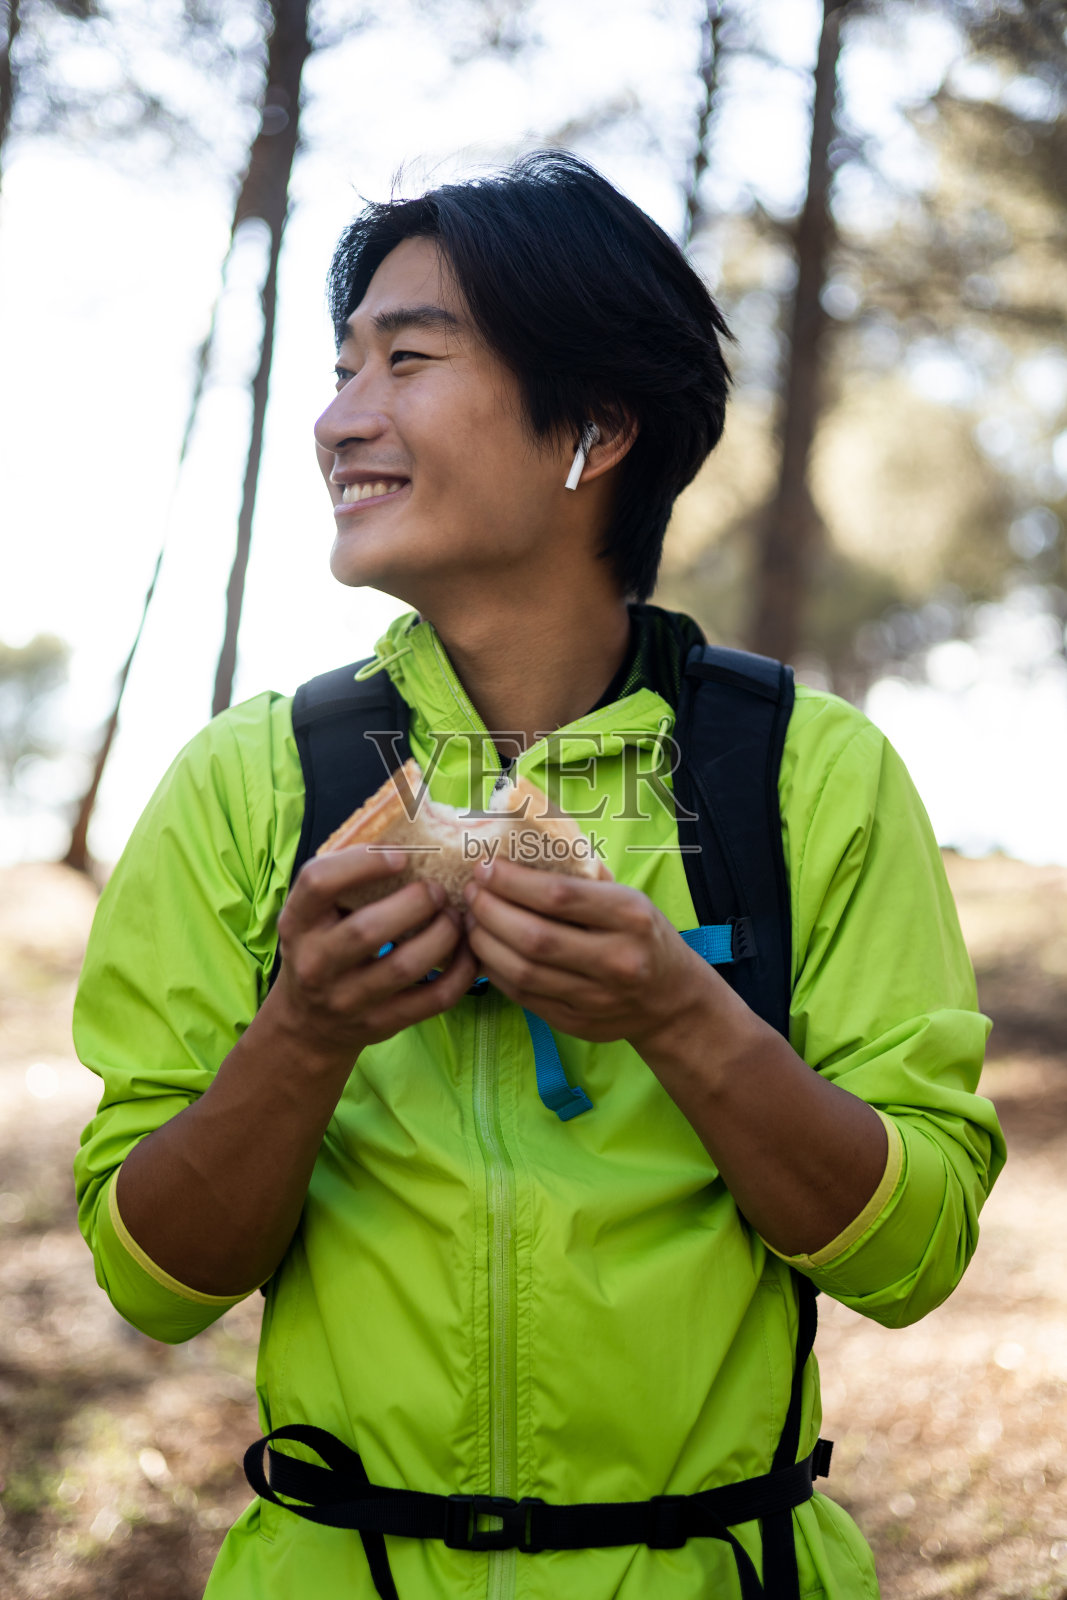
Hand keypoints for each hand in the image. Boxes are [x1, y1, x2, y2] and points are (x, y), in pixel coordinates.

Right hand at [272, 845, 477, 1058]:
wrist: (308, 1024)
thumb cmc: (321, 949)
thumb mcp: (314, 916)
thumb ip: (344, 881)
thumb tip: (408, 835)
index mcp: (297, 924)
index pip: (318, 883)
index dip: (363, 864)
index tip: (401, 855)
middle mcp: (316, 963)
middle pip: (367, 930)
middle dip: (415, 903)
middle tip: (437, 890)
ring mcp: (349, 999)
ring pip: (404, 966)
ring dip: (442, 935)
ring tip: (454, 917)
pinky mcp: (381, 1024)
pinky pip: (432, 1000)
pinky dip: (460, 972)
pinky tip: (468, 950)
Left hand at [462, 857, 721, 1051]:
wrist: (671, 1001)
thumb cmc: (642, 935)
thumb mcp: (628, 897)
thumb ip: (582, 877)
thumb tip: (521, 846)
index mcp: (630, 917)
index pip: (559, 896)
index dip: (513, 881)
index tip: (486, 867)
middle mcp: (615, 960)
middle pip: (534, 937)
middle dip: (490, 911)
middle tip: (472, 892)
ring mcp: (595, 997)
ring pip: (522, 971)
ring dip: (485, 942)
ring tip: (471, 919)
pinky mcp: (575, 1023)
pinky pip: (522, 995)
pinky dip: (495, 970)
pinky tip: (485, 949)